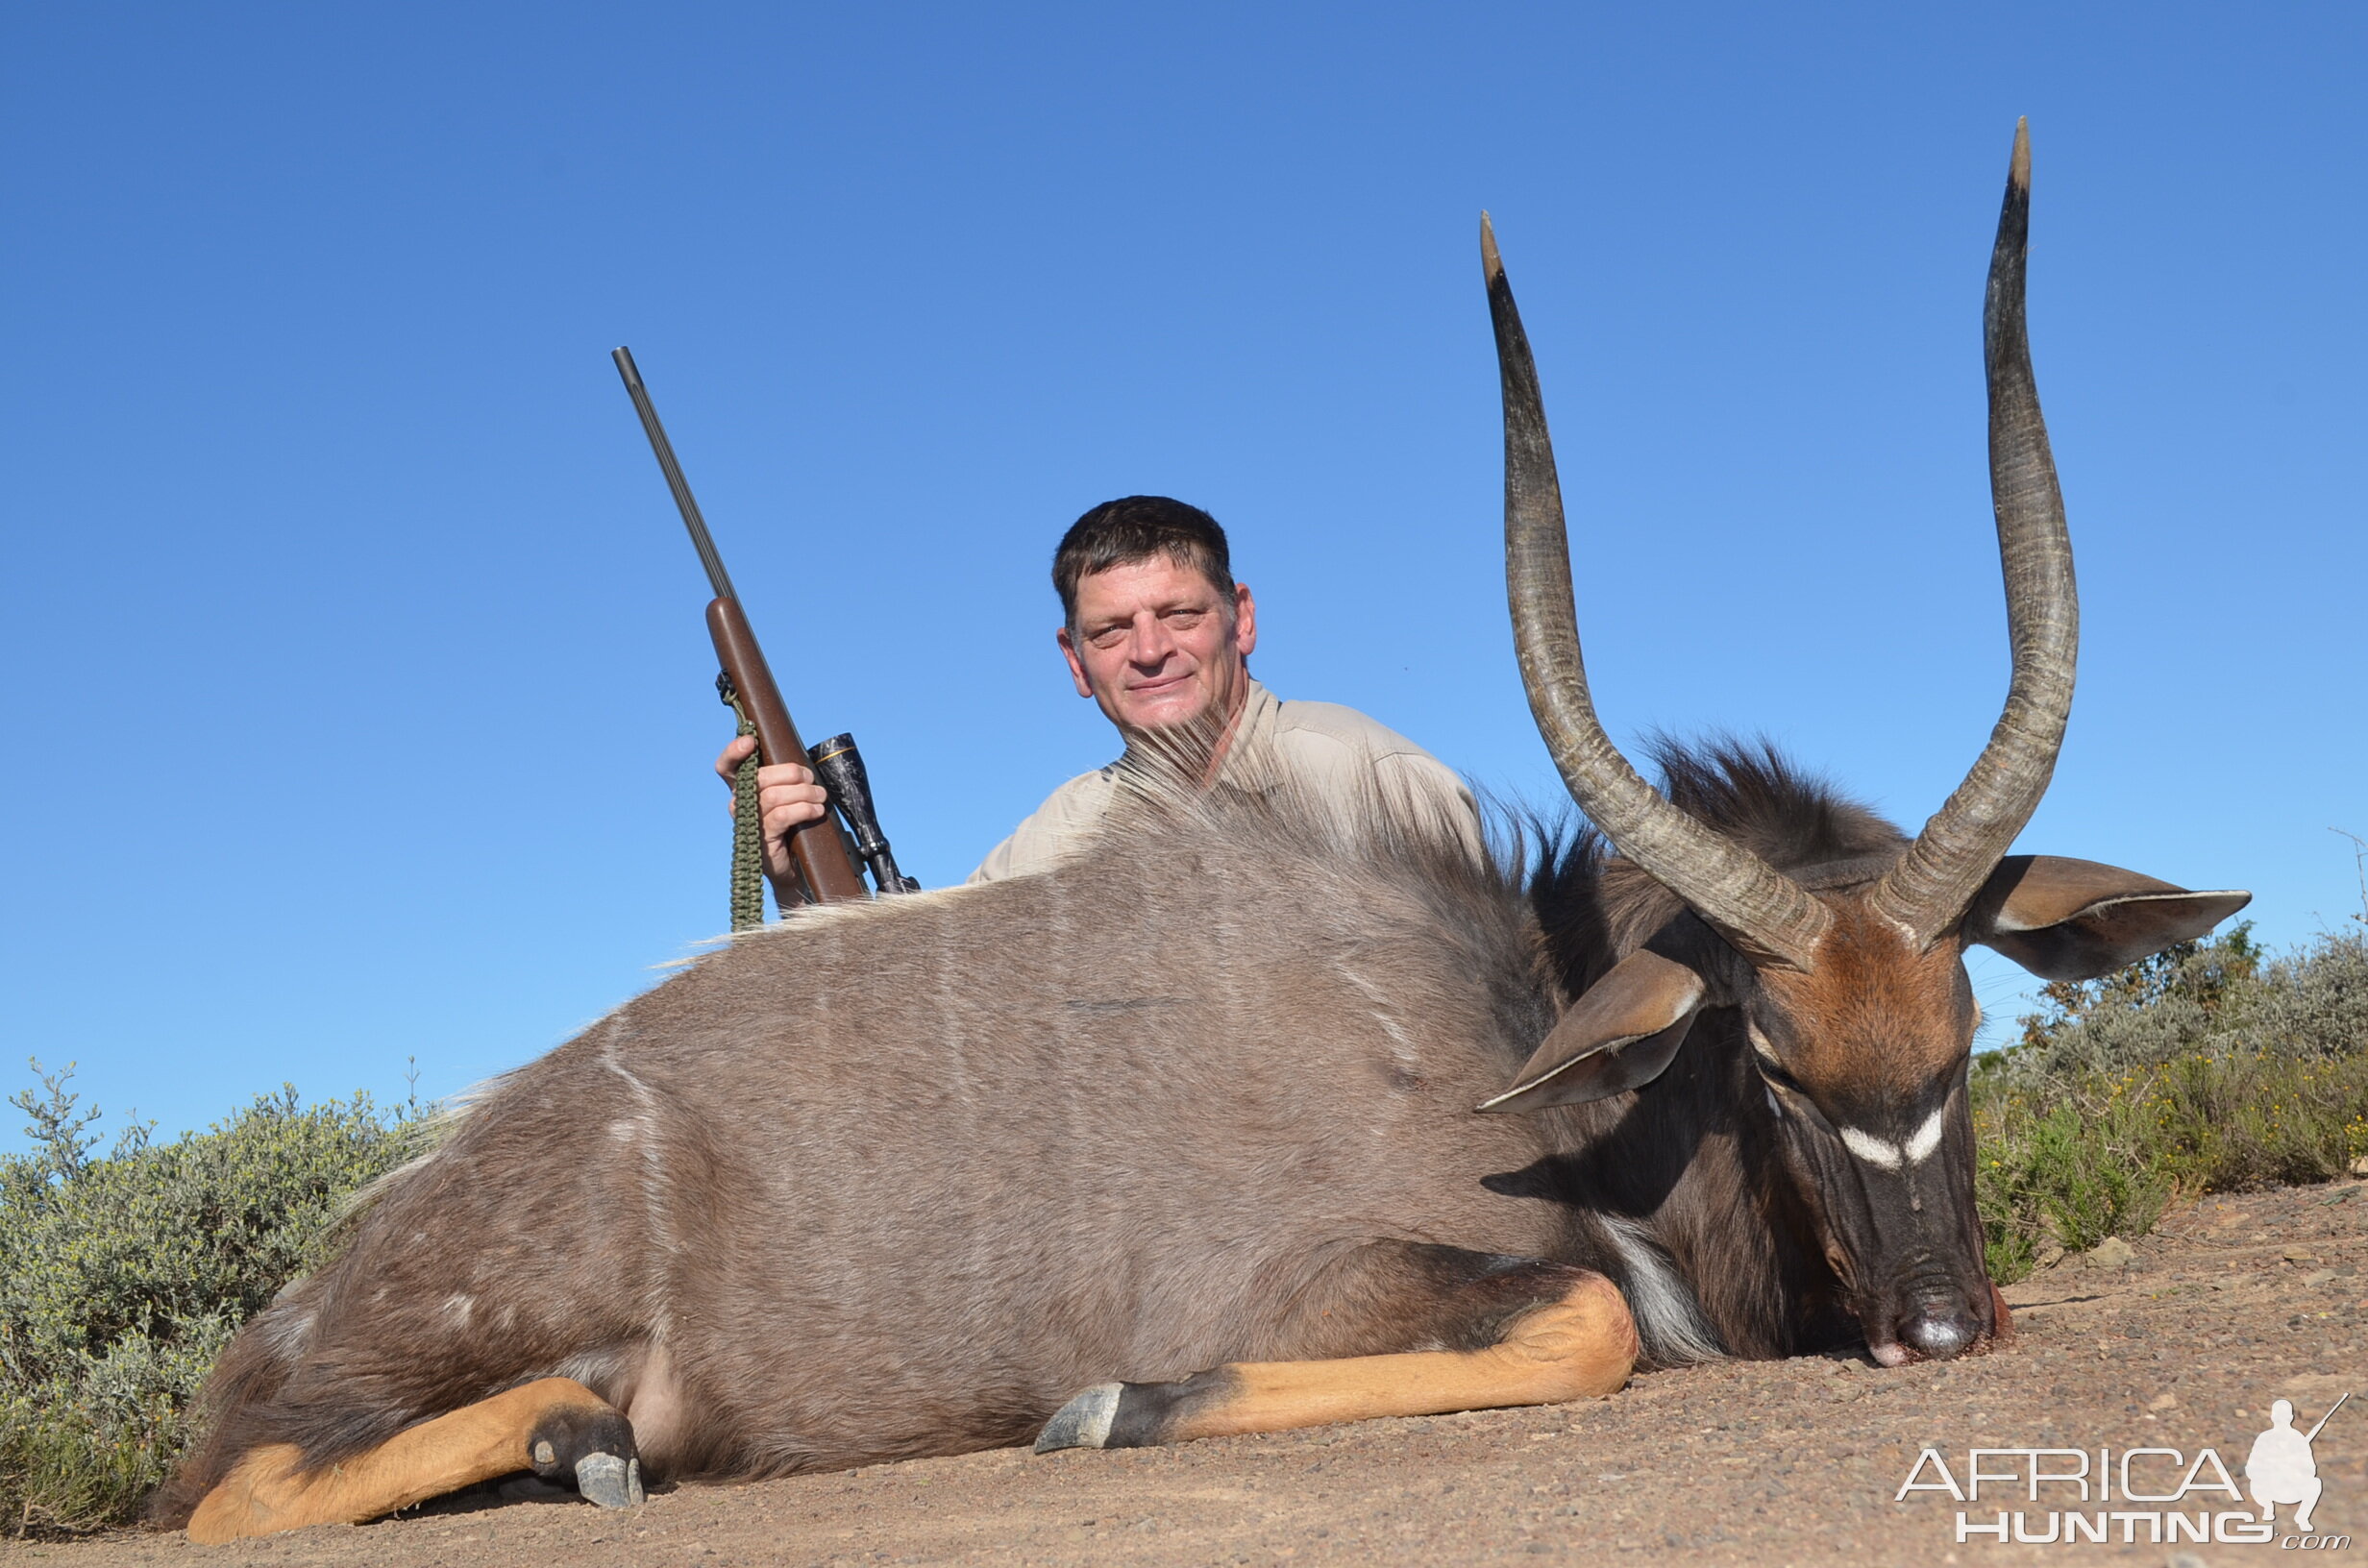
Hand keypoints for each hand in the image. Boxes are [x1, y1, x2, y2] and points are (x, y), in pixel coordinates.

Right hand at [715, 735, 828, 880]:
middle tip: (811, 778)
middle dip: (790, 773)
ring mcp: (748, 822)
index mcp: (743, 789)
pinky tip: (816, 811)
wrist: (793, 866)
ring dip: (803, 792)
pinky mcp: (762, 838)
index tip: (750, 741)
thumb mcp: (787, 797)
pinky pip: (781, 816)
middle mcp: (740, 804)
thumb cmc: (792, 826)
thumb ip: (786, 780)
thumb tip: (804, 764)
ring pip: (772, 796)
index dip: (733, 752)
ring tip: (820, 797)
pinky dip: (803, 809)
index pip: (727, 767)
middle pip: (759, 777)